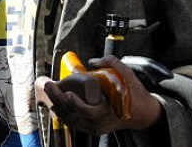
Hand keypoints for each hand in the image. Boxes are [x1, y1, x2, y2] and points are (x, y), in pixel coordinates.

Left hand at [34, 56, 161, 134]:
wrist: (142, 113)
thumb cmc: (134, 94)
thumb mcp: (127, 75)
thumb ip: (111, 63)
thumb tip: (92, 61)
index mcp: (108, 110)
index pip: (87, 111)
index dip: (75, 104)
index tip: (67, 93)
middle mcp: (100, 122)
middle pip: (74, 114)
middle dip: (58, 99)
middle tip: (49, 86)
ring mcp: (96, 127)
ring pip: (72, 120)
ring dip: (58, 107)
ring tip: (49, 93)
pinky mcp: (94, 129)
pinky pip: (75, 124)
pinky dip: (64, 116)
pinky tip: (56, 106)